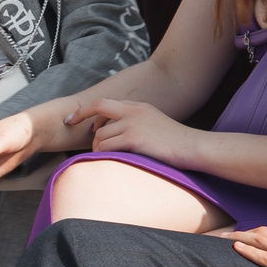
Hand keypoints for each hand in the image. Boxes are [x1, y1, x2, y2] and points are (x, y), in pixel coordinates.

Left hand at [71, 97, 190, 163]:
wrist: (194, 148)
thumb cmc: (176, 144)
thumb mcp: (154, 126)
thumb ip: (135, 125)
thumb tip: (116, 137)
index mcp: (138, 107)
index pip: (104, 104)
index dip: (86, 113)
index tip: (72, 120)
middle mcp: (133, 111)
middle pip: (97, 109)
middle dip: (83, 121)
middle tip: (81, 136)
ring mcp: (133, 123)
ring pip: (100, 135)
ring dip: (98, 149)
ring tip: (106, 159)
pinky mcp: (134, 138)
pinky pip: (106, 147)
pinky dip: (103, 156)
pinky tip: (110, 162)